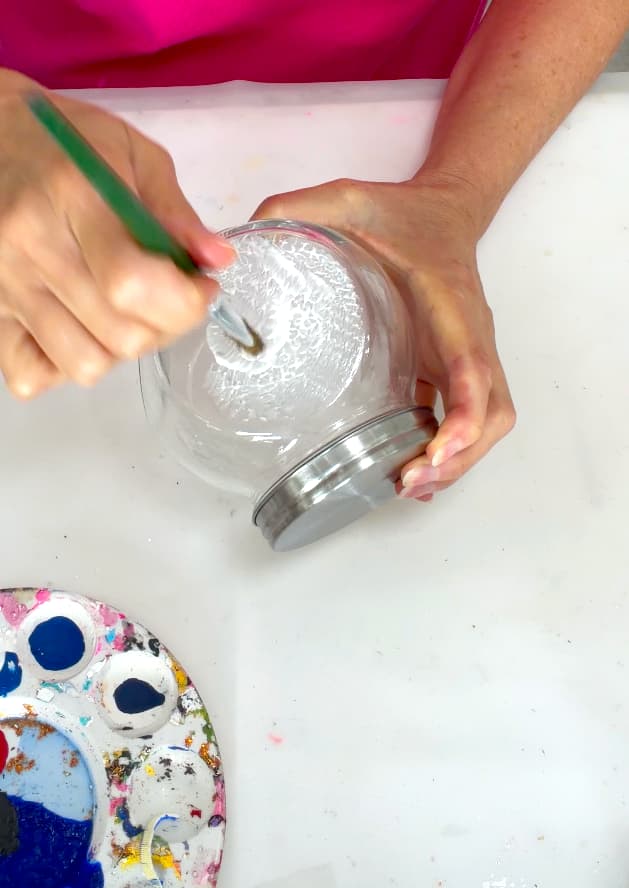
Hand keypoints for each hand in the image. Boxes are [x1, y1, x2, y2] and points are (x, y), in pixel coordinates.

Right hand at [0, 72, 233, 398]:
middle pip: (118, 333)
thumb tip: (218, 259)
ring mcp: (6, 283)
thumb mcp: (131, 153)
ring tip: (127, 313)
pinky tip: (82, 330)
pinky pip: (30, 374)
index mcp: (73, 197)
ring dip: (122, 349)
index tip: (201, 287)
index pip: (132, 283)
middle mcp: (32, 245)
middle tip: (172, 297)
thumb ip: (176, 212)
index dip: (183, 301)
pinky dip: (64, 367)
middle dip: (167, 325)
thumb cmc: (62, 140)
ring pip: (83, 363)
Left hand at [252, 176, 514, 499]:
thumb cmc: (405, 211)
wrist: (445, 209)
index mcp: (450, 303)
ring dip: (457, 461)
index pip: (472, 366)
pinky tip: (411, 473)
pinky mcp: (448, 366)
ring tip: (408, 485)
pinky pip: (459, 416)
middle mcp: (469, 336)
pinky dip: (444, 450)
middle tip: (410, 481)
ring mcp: (464, 355)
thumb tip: (235, 246)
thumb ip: (297, 210)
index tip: (435, 449)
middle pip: (493, 411)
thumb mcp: (348, 198)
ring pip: (486, 421)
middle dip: (461, 455)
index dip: (463, 415)